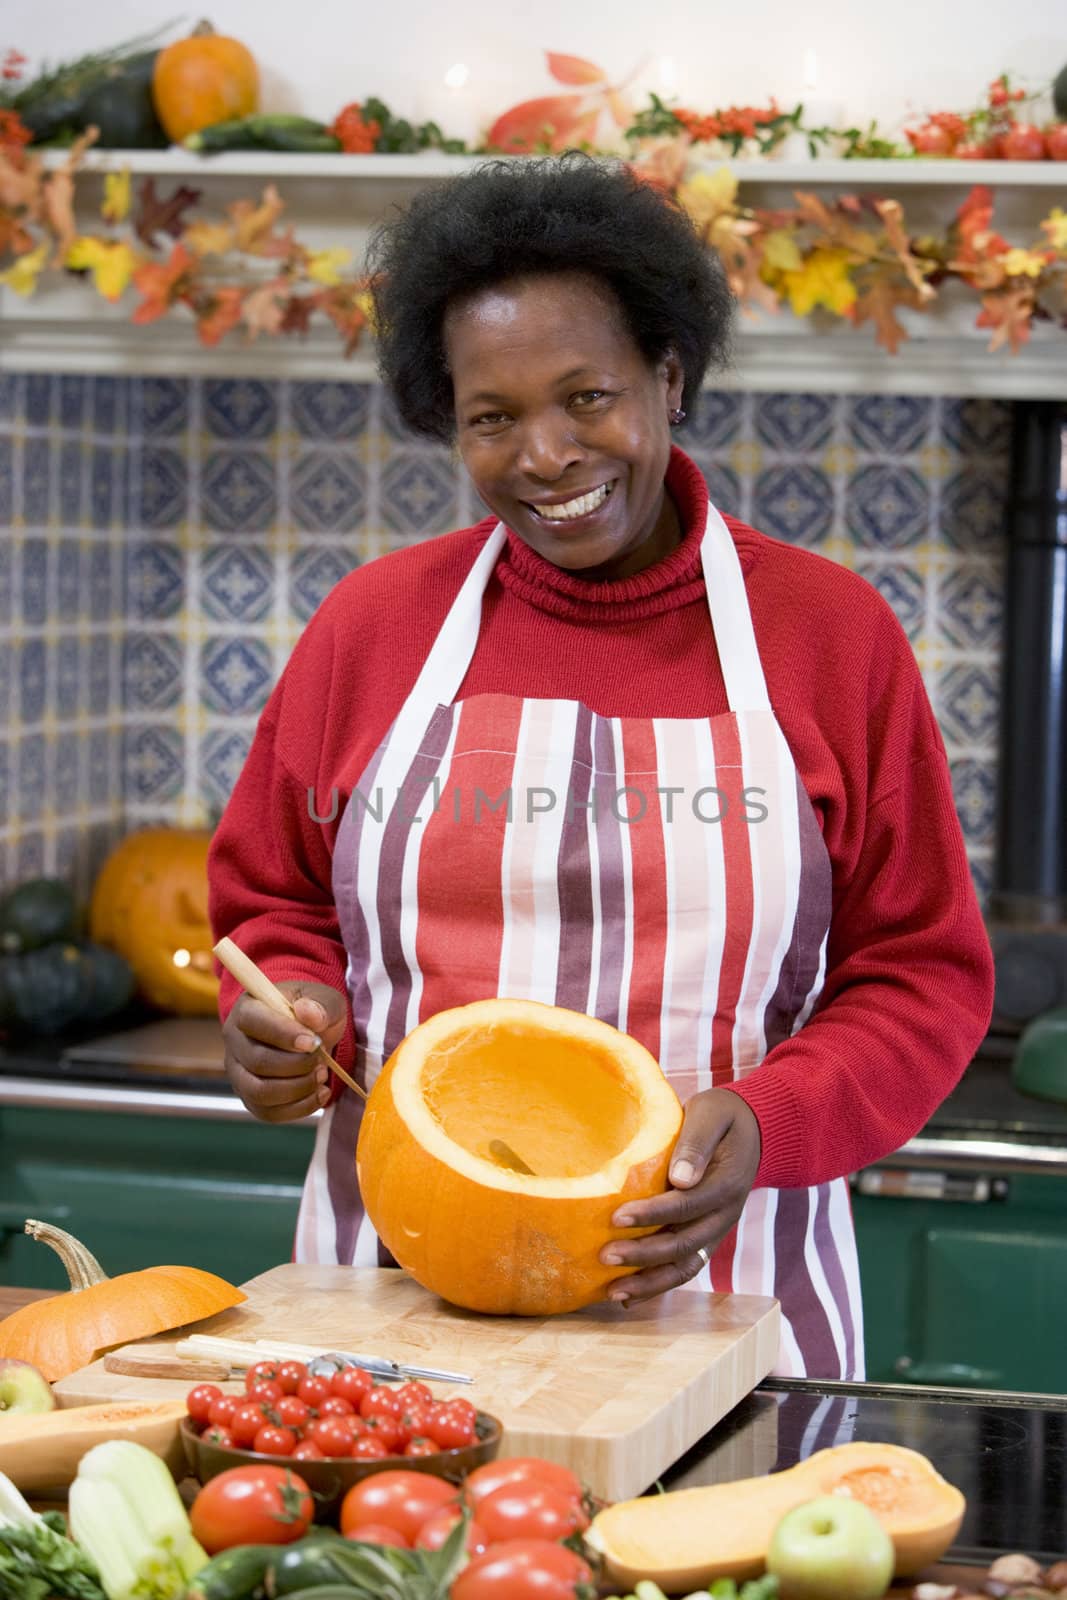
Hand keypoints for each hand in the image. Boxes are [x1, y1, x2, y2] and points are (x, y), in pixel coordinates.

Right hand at [222, 980, 348, 1123]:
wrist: (309, 1033)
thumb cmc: (312, 1013)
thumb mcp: (324, 998)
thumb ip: (320, 1004)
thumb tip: (309, 1013)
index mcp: (247, 1009)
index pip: (253, 1021)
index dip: (283, 1034)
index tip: (314, 1043)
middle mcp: (235, 1042)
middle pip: (258, 1062)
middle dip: (297, 1066)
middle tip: (322, 1061)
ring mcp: (238, 1073)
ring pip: (260, 1092)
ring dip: (298, 1089)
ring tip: (322, 1076)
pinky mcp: (250, 1098)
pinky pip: (269, 1113)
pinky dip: (299, 1108)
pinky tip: (320, 1093)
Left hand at [598, 1089, 760, 1303]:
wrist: (752, 1130)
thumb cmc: (722, 1116)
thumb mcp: (711, 1115)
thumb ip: (696, 1143)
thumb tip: (680, 1179)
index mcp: (727, 1184)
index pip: (687, 1205)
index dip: (653, 1214)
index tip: (617, 1216)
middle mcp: (724, 1215)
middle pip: (684, 1244)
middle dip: (643, 1254)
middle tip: (604, 1256)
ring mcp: (716, 1230)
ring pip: (685, 1267)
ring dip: (650, 1282)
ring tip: (613, 1293)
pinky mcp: (706, 1237)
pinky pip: (684, 1268)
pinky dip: (658, 1285)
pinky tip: (628, 1296)